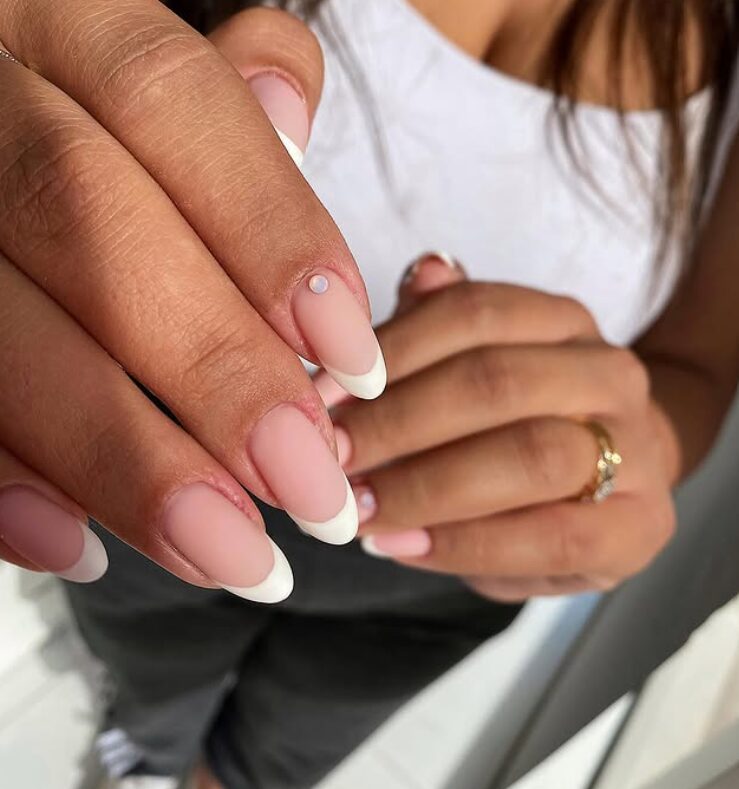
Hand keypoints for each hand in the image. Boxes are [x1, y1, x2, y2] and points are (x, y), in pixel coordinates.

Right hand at [0, 7, 384, 601]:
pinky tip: (84, 549)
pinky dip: (3, 480)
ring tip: (233, 555)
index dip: (275, 234)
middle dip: (216, 377)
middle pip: (90, 223)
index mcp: (57, 23)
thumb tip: (292, 113)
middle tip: (313, 495)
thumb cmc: (89, 132)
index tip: (355, 365)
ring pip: (2, 329)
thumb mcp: (149, 87)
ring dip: (124, 462)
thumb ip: (226, 100)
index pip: (170, 101)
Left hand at [320, 255, 676, 601]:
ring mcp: (637, 451)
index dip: (386, 353)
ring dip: (425, 488)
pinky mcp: (640, 529)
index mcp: (563, 320)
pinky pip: (551, 538)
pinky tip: (402, 546)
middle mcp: (609, 372)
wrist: (613, 474)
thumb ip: (443, 322)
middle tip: (326, 461)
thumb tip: (423, 272)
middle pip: (497, 382)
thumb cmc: (521, 418)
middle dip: (396, 426)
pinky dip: (465, 544)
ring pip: (530, 457)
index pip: (471, 312)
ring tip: (356, 511)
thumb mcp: (478, 362)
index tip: (316, 395)